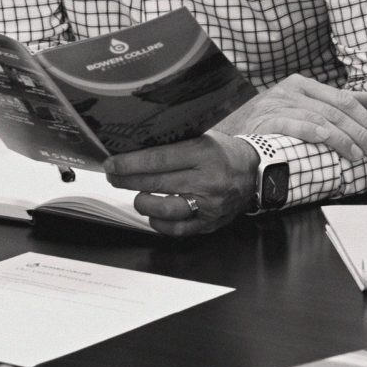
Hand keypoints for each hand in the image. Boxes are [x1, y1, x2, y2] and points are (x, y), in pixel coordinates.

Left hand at [104, 135, 257, 235]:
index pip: (159, 159)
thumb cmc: (224, 153)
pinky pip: (178, 229)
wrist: (255, 173)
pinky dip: (159, 223)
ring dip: (142, 202)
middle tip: (113, 176)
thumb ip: (175, 143)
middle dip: (127, 180)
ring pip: (165, 209)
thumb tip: (135, 148)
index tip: (111, 164)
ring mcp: (209, 204)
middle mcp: (207, 180)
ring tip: (138, 194)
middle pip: (156, 183)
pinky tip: (153, 214)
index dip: (130, 163)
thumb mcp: (203, 137)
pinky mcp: (210, 222)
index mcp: (204, 153)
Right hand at [214, 74, 366, 163]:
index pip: (342, 98)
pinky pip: (292, 124)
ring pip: (319, 117)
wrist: (231, 137)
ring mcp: (276, 104)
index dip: (366, 118)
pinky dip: (311, 130)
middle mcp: (289, 90)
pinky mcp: (264, 121)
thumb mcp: (305, 108)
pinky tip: (326, 138)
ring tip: (358, 154)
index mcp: (302, 84)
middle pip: (334, 109)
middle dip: (361, 132)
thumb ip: (336, 104)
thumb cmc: (271, 125)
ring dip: (342, 138)